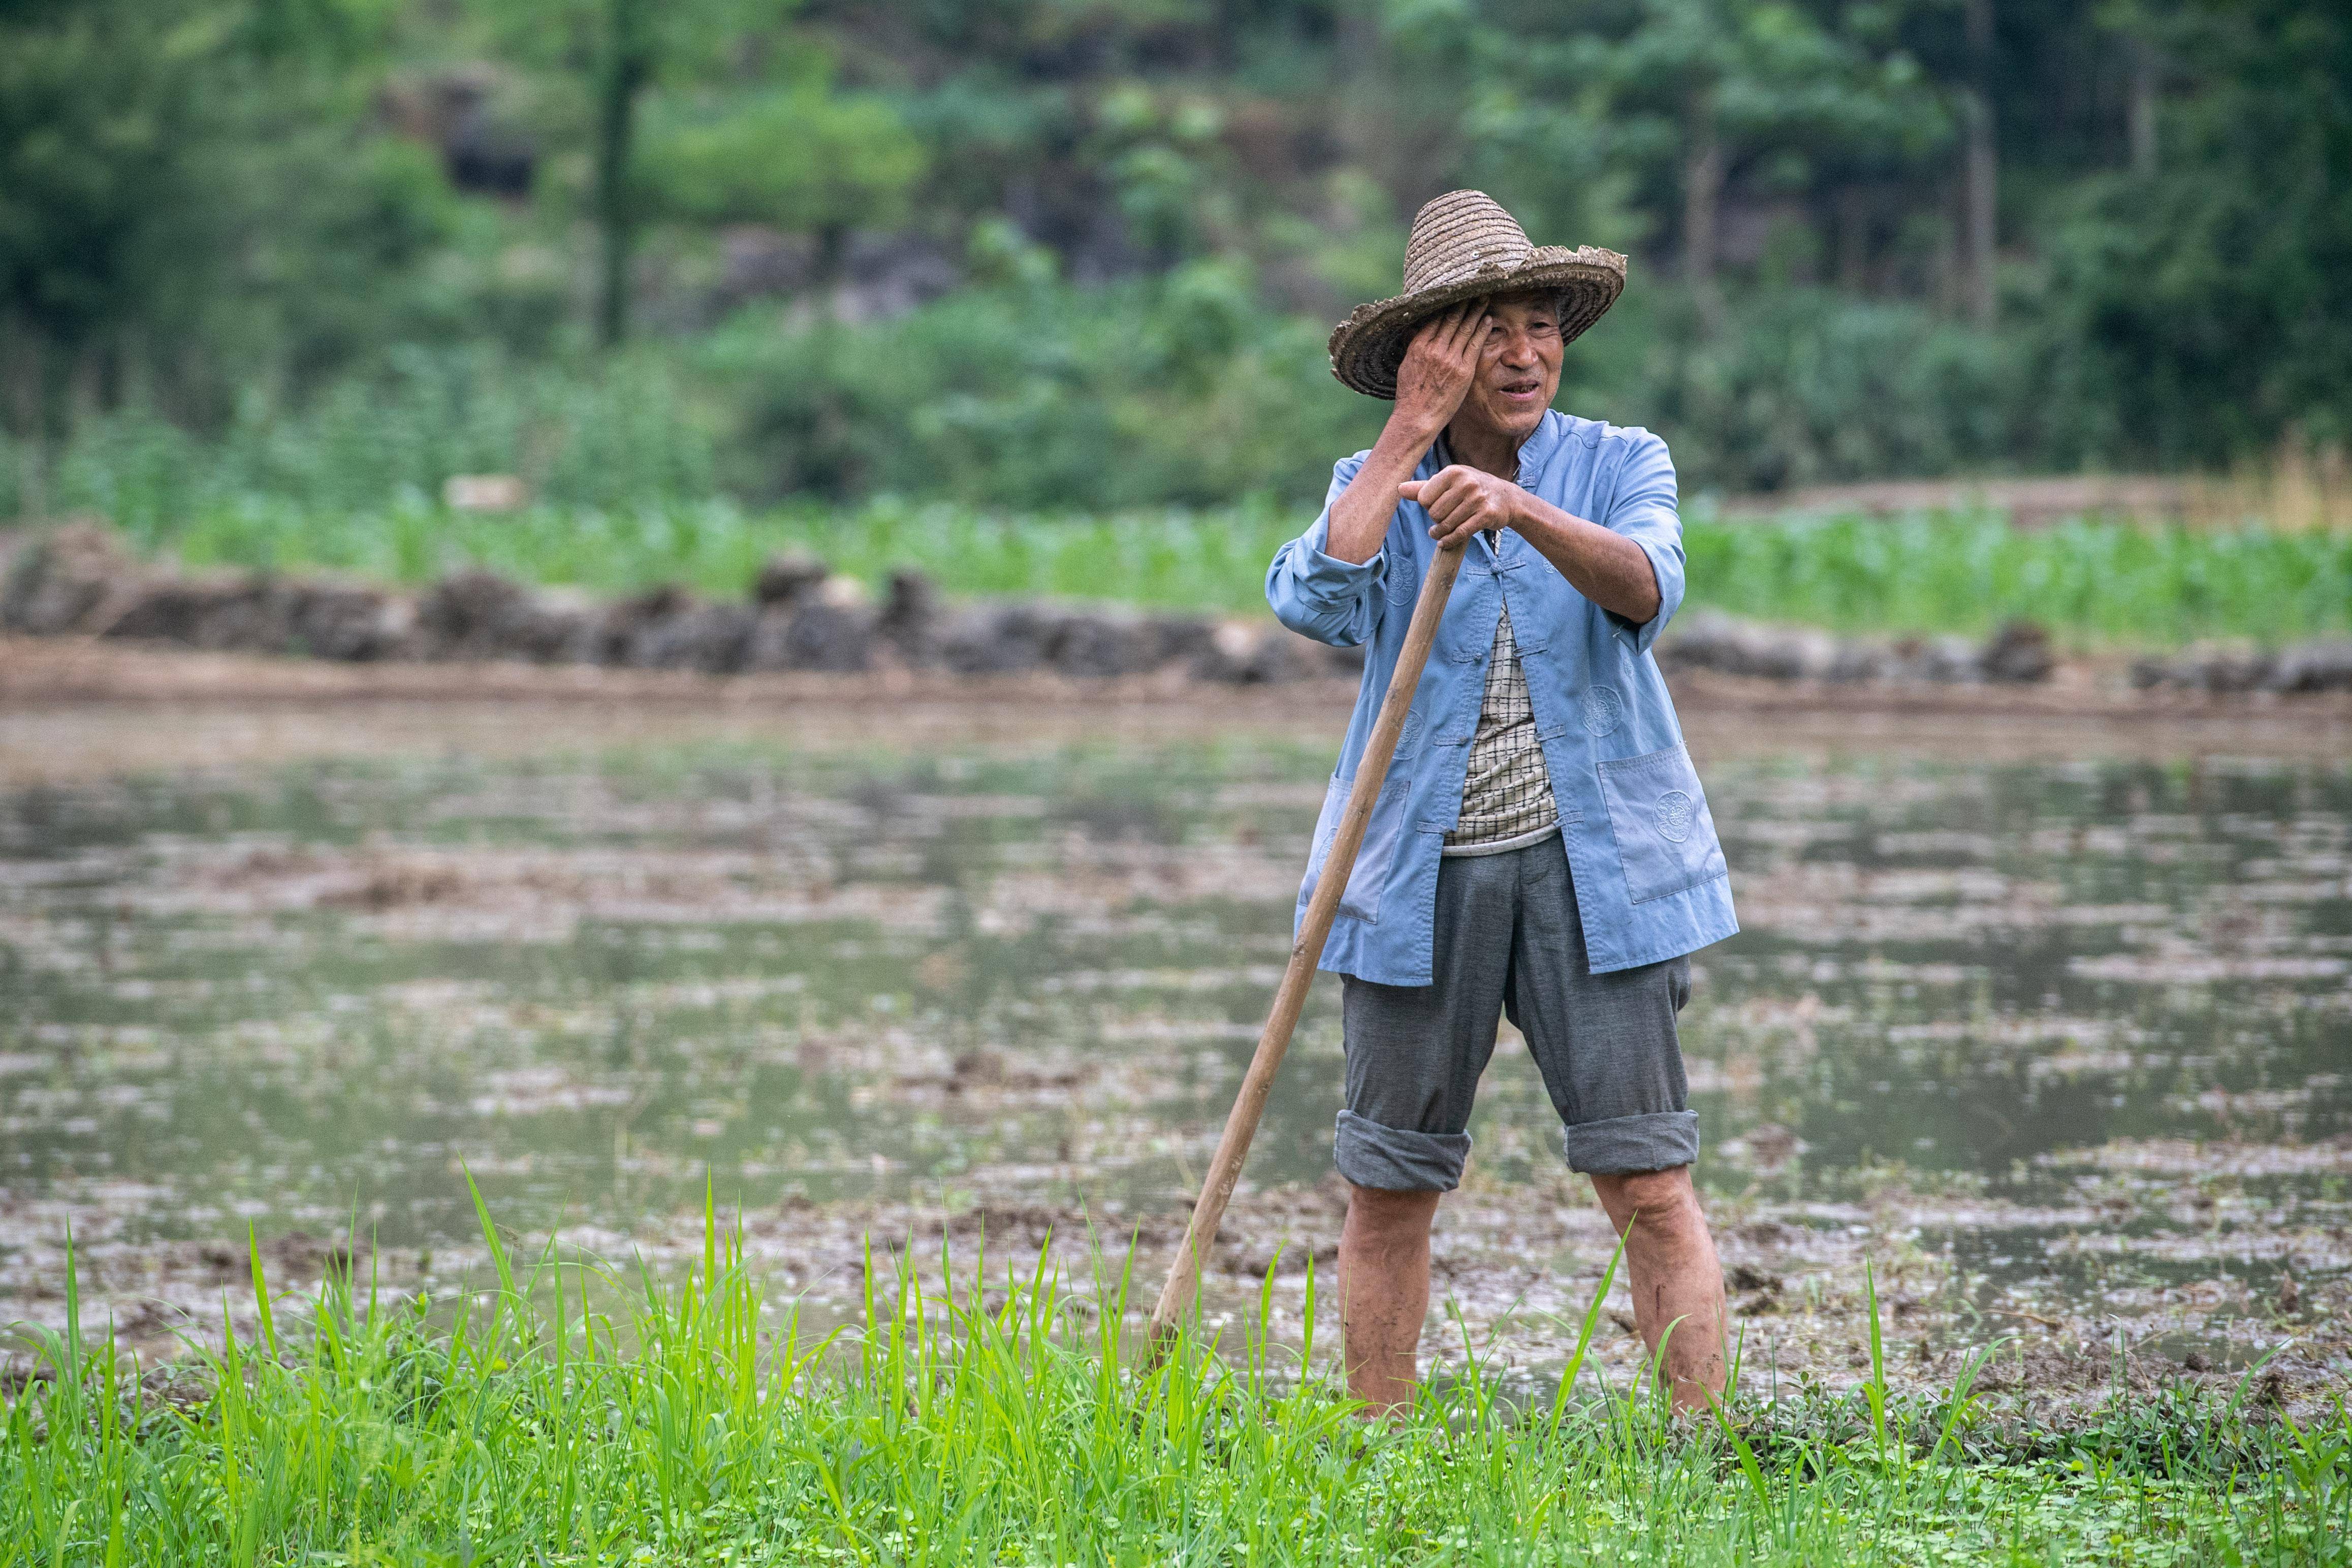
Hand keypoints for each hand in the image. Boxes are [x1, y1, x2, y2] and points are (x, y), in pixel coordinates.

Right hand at [1390, 306, 1489, 437]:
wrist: (1417, 417)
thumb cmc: (1410, 393)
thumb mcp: (1406, 365)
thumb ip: (1414, 345)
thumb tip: (1415, 329)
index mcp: (1419, 346)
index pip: (1436, 318)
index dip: (1447, 304)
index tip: (1455, 294)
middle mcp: (1435, 349)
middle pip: (1453, 319)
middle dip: (1464, 302)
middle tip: (1474, 289)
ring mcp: (1450, 359)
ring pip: (1466, 328)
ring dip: (1476, 311)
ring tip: (1484, 299)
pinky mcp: (1464, 371)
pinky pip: (1475, 345)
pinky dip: (1482, 330)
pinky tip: (1487, 320)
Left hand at [1399, 465, 1522, 547]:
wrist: (1506, 498)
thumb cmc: (1472, 488)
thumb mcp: (1449, 482)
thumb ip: (1424, 487)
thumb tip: (1399, 489)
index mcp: (1453, 472)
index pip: (1423, 497)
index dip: (1427, 505)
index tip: (1436, 505)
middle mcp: (1466, 483)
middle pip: (1434, 512)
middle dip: (1436, 519)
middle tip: (1444, 517)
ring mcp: (1477, 499)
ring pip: (1446, 525)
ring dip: (1440, 533)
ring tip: (1439, 532)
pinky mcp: (1485, 515)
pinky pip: (1459, 533)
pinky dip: (1448, 541)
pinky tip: (1444, 542)